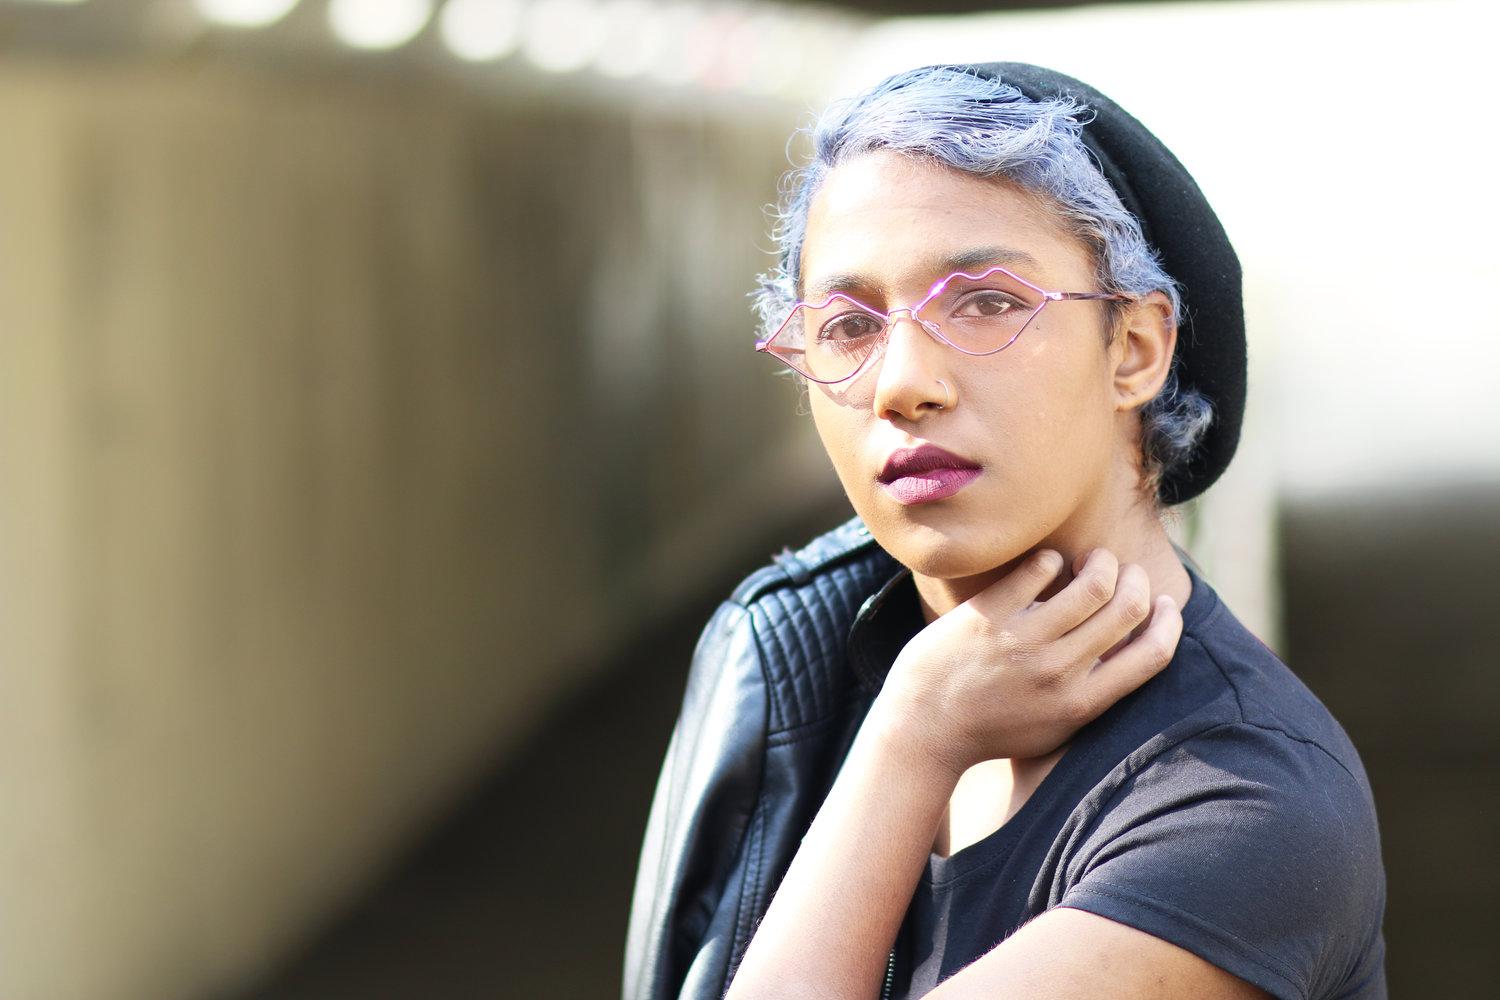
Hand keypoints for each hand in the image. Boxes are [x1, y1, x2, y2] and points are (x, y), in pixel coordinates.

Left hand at [882, 548, 1182, 774]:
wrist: (924, 727)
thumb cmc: (991, 727)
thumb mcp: (1054, 726)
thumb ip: (1095, 694)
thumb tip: (1133, 648)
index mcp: (1082, 703)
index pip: (1153, 654)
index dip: (1170, 621)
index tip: (1165, 602)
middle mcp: (1059, 671)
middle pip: (1128, 607)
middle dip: (1136, 580)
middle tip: (1125, 573)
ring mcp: (1024, 641)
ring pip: (1092, 581)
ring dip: (1100, 561)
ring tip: (1090, 560)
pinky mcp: (990, 615)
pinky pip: (1040, 568)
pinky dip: (1050, 560)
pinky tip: (1045, 565)